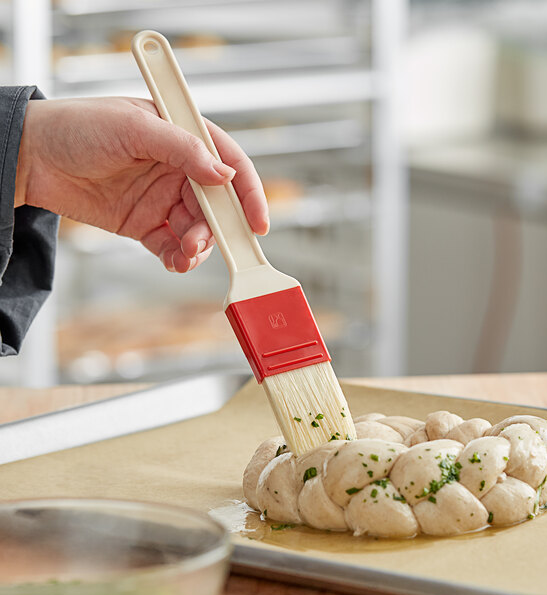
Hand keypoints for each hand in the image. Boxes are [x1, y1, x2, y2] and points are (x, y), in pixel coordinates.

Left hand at [15, 97, 268, 271]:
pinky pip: (172, 246)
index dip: (248, 193)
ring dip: (197, 246)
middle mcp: (180, 170)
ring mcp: (164, 199)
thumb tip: (222, 173)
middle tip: (200, 241)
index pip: (230, 165)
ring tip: (183, 253)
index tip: (258, 222)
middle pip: (217, 205)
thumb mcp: (134, 127)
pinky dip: (178, 257)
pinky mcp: (146, 224)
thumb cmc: (79, 127)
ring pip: (198, 230)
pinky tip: (174, 260)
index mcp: (184, 138)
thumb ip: (183, 149)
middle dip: (216, 228)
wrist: (33, 158)